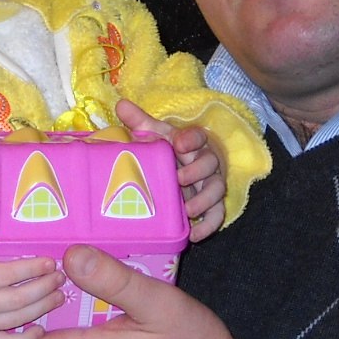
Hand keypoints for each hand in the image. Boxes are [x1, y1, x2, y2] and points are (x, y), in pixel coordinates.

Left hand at [116, 98, 226, 240]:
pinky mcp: (212, 206)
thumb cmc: (166, 152)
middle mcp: (206, 162)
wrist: (176, 173)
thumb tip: (121, 104)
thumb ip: (140, 122)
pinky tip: (194, 234)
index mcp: (192, 143)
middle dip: (197, 171)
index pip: (198, 136)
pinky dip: (209, 226)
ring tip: (187, 210)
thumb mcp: (154, 137)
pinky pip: (217, 216)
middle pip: (211, 162)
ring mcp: (211, 185)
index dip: (191, 139)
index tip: (179, 144)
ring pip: (217, 190)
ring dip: (204, 200)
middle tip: (178, 179)